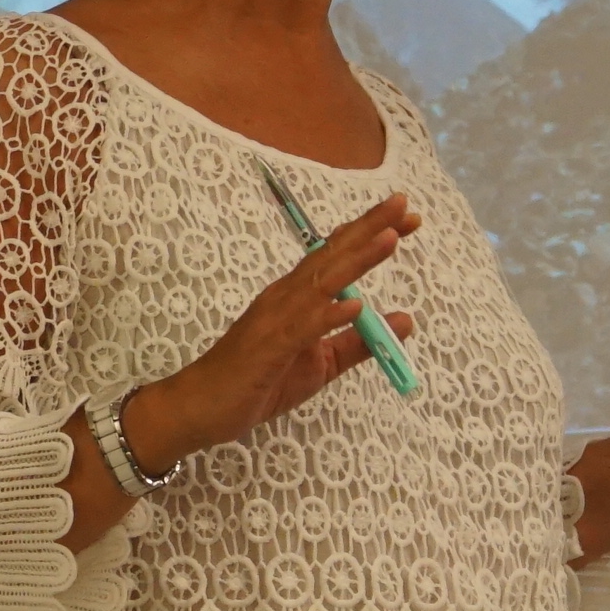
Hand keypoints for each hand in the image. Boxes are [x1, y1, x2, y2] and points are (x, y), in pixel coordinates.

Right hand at [126, 195, 424, 474]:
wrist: (202, 407)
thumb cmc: (259, 381)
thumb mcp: (321, 364)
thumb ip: (360, 342)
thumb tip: (405, 320)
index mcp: (297, 297)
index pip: (337, 256)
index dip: (370, 234)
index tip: (407, 217)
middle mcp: (286, 297)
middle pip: (332, 255)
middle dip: (369, 228)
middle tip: (403, 203)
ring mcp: (275, 319)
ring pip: (322, 283)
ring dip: (356, 260)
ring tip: (389, 238)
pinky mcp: (268, 347)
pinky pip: (302, 328)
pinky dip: (328, 316)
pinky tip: (353, 306)